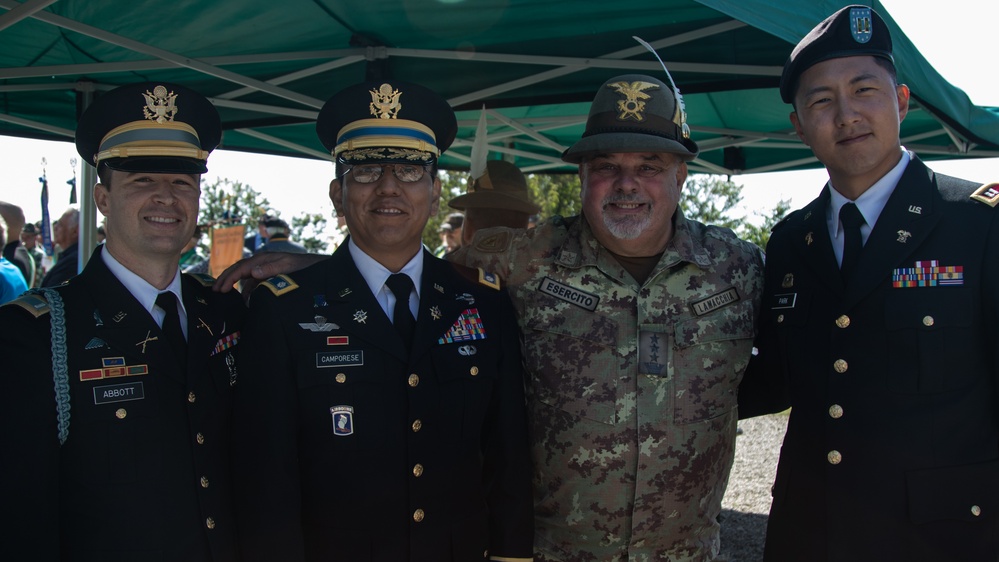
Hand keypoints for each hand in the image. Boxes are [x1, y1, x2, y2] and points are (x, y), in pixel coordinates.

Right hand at [212, 252, 328, 293]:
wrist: (317, 267)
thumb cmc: (304, 266)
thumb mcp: (288, 266)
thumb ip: (271, 268)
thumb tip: (253, 272)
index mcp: (263, 259)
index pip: (241, 268)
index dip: (228, 278)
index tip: (219, 289)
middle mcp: (262, 263)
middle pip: (238, 270)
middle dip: (225, 280)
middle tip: (214, 292)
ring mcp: (265, 270)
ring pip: (245, 277)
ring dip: (234, 286)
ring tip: (224, 296)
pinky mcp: (270, 277)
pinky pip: (254, 284)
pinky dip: (247, 291)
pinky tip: (244, 301)